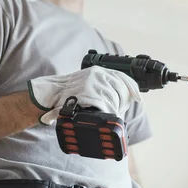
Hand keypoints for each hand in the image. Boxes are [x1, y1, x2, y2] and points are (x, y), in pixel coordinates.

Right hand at [27, 66, 141, 124]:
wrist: (49, 95)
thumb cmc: (70, 94)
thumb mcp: (89, 84)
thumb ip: (104, 87)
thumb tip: (124, 97)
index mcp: (99, 71)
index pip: (122, 77)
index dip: (132, 88)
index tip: (138, 98)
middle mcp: (97, 74)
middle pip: (121, 89)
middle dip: (123, 102)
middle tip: (118, 111)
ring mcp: (92, 83)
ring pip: (114, 98)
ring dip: (115, 110)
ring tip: (110, 115)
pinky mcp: (87, 94)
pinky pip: (105, 105)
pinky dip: (108, 113)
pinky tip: (106, 116)